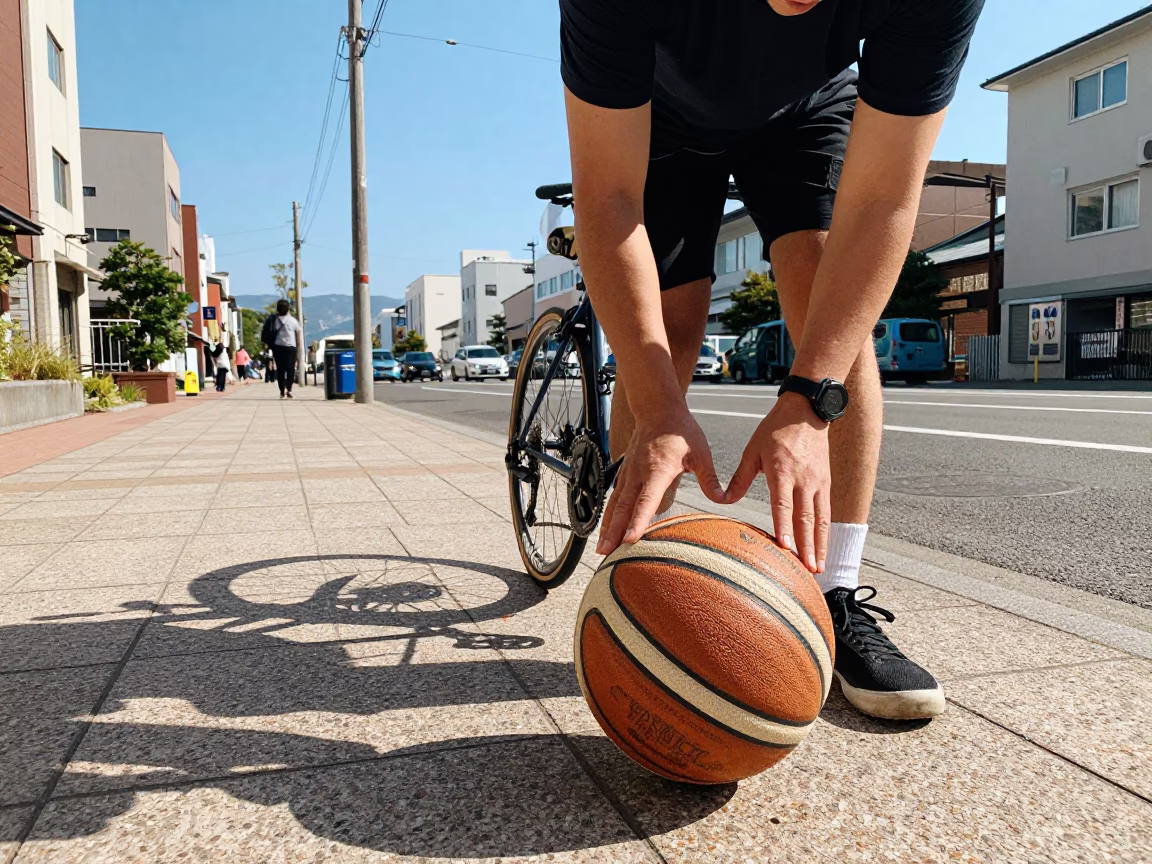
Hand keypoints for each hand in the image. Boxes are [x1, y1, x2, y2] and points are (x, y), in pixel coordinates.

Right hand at [597, 407, 724, 554]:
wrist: (657, 409)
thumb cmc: (680, 430)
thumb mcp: (701, 452)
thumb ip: (709, 478)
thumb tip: (723, 499)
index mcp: (657, 470)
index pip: (646, 500)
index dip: (637, 521)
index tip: (629, 539)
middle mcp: (638, 474)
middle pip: (623, 507)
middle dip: (614, 531)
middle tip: (606, 553)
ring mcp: (629, 473)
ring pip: (615, 504)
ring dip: (607, 526)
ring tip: (601, 548)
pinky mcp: (625, 472)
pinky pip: (614, 497)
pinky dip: (608, 514)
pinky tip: (605, 528)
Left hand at [725, 393, 830, 573]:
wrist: (807, 411)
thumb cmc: (774, 430)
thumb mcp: (752, 450)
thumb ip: (740, 478)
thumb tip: (725, 500)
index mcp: (782, 471)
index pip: (783, 504)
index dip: (784, 527)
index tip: (785, 548)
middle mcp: (803, 480)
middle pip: (805, 518)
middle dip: (806, 546)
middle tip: (808, 570)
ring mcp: (818, 482)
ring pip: (820, 519)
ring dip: (820, 545)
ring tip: (818, 568)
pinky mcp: (826, 483)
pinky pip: (826, 512)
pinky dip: (825, 532)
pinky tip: (823, 548)